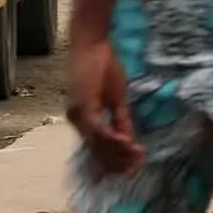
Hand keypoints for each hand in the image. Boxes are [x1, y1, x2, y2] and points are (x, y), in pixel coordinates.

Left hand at [66, 40, 142, 175]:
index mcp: (82, 119)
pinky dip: (112, 139)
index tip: (134, 166)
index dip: (115, 159)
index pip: (97, 148)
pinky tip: (126, 143)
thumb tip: (128, 140)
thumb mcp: (116, 97)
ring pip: (97, 143)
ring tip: (137, 158)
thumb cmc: (103, 66)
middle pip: (97, 150)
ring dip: (118, 152)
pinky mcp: (82, 107)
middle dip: (118, 161)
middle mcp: (76, 120)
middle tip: (137, 167)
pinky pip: (98, 130)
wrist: (91, 45)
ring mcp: (77, 115)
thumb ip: (120, 119)